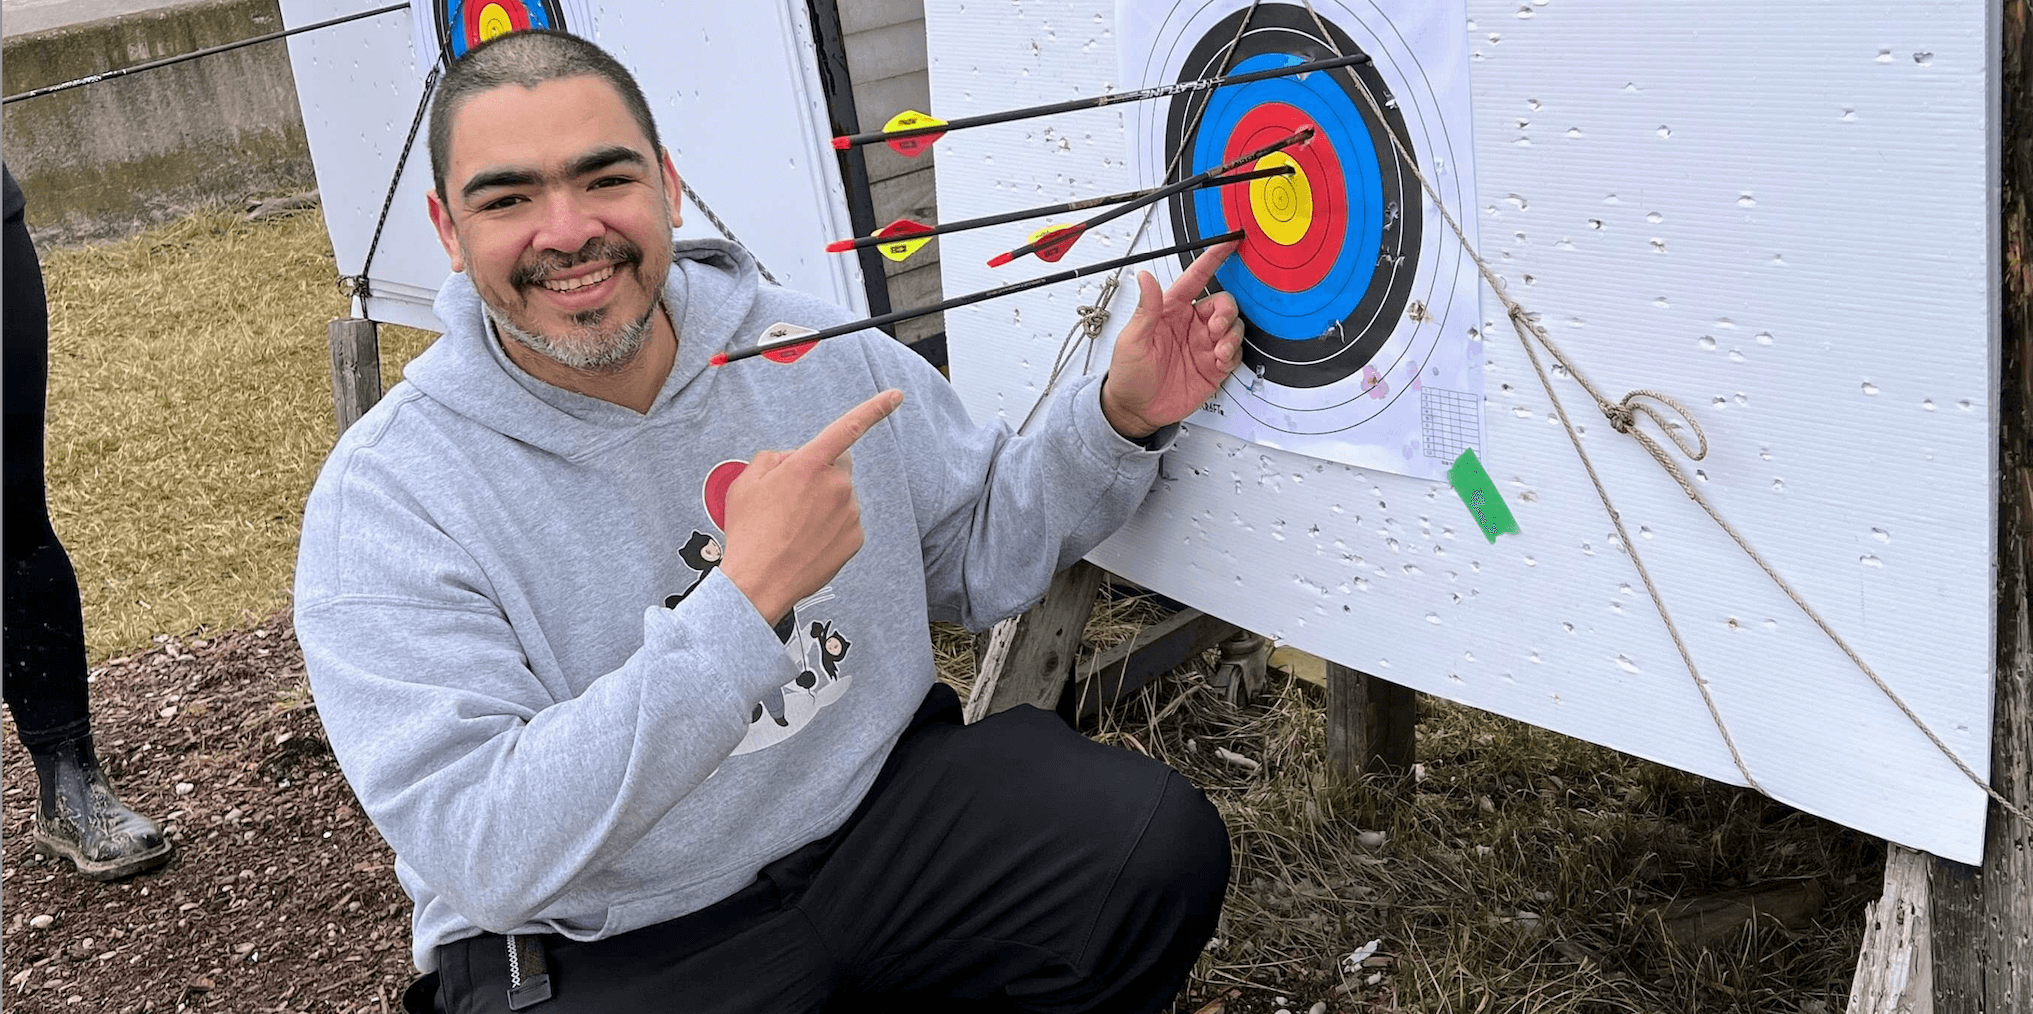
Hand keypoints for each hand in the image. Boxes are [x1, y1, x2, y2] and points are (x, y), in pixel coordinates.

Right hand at [719, 389, 903, 624]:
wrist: (759, 582)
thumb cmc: (750, 530)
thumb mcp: (747, 481)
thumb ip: (775, 458)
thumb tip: (795, 460)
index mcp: (810, 465)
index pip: (848, 427)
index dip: (875, 408)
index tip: (897, 395)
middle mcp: (837, 485)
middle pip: (838, 465)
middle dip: (821, 472)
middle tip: (791, 496)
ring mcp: (850, 513)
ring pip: (841, 495)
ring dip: (824, 502)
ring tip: (793, 525)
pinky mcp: (856, 538)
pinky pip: (846, 520)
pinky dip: (830, 526)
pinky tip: (807, 539)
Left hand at [1100, 241, 1244, 438]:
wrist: (1136, 410)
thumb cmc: (1128, 374)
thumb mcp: (1132, 340)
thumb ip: (1145, 310)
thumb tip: (1144, 278)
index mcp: (1170, 311)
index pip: (1195, 278)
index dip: (1212, 260)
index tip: (1228, 244)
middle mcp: (1190, 324)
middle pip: (1222, 303)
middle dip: (1225, 311)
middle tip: (1215, 327)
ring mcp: (1204, 345)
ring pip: (1233, 326)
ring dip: (1231, 334)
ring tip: (1218, 349)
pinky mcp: (1214, 366)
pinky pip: (1235, 352)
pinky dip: (1233, 354)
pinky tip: (1220, 361)